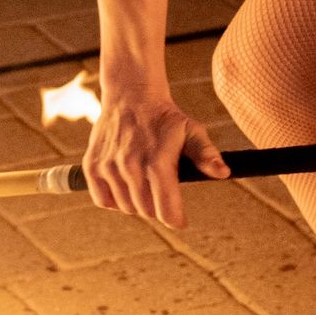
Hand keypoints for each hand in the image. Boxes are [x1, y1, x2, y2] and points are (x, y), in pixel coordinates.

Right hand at [81, 85, 230, 227]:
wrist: (131, 95)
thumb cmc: (165, 118)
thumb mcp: (191, 131)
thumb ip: (206, 154)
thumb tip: (223, 173)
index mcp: (158, 163)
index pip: (166, 211)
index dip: (176, 219)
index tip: (180, 219)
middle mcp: (131, 167)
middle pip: (147, 212)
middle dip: (158, 207)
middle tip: (162, 191)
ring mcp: (109, 167)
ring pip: (126, 207)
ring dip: (137, 203)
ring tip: (144, 183)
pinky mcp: (92, 166)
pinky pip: (103, 200)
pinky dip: (114, 200)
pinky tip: (125, 185)